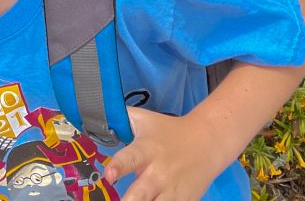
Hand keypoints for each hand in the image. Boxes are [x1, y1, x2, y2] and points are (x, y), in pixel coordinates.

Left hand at [103, 107, 226, 200]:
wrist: (207, 141)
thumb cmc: (169, 130)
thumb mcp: (145, 120)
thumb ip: (122, 118)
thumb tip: (97, 112)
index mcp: (146, 150)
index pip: (130, 158)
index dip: (118, 167)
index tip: (108, 176)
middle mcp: (158, 172)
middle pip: (140, 194)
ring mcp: (172, 189)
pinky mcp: (185, 200)